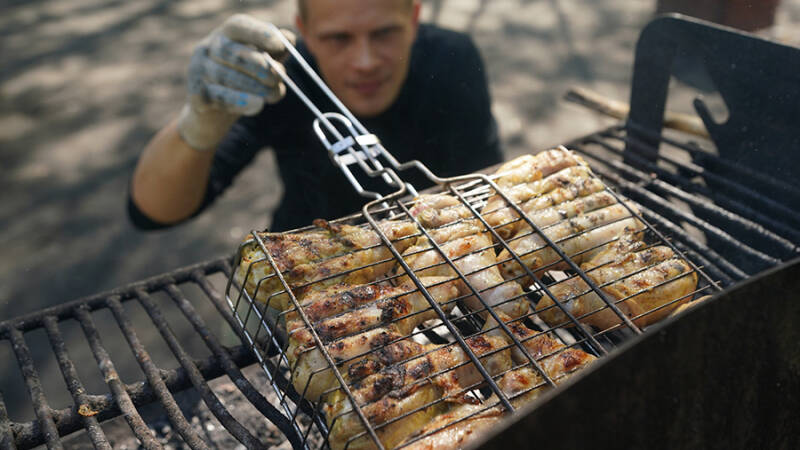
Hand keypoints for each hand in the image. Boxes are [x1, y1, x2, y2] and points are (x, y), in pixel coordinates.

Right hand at [177, 14, 294, 150]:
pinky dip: (240, 101)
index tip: (280, 45)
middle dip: (259, 66)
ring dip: (254, 86)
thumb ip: (276, 50)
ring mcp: (198, 71)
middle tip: (280, 77)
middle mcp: (207, 48)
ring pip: (226, 76)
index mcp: (225, 34)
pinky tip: (257, 106)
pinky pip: (219, 97)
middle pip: (232, 53)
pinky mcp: (196, 94)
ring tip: (274, 94)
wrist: (215, 110)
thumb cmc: (244, 77)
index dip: (259, 34)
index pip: (238, 26)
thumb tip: (290, 39)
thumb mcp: (262, 62)